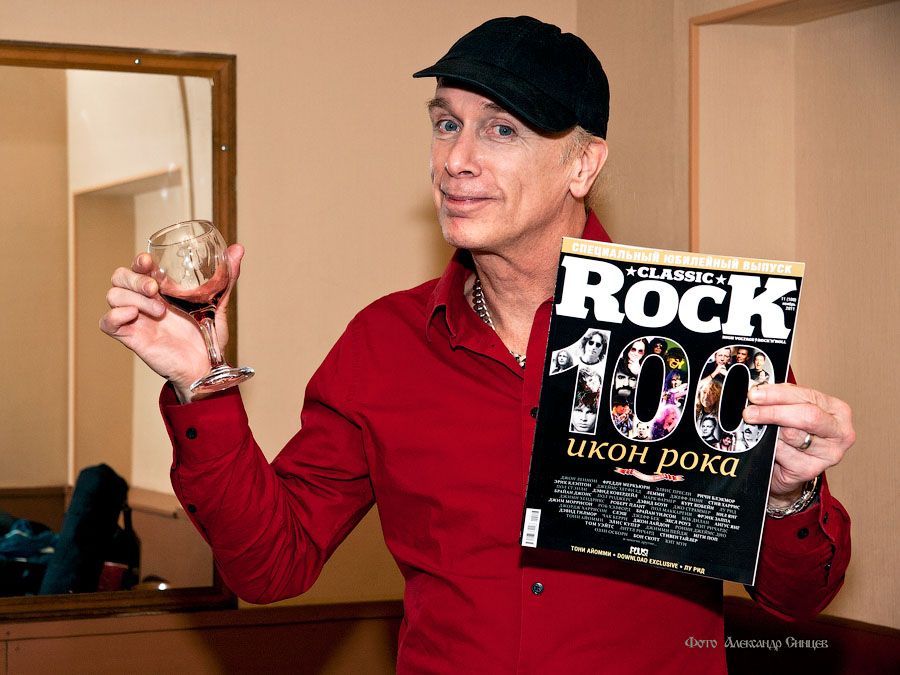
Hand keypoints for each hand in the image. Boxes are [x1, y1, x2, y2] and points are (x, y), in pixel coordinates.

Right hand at [99, 244, 243, 401]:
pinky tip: (133, 316)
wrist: (205, 367)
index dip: (139, 260)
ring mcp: (135, 319)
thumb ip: (226, 279)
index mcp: (161, 290)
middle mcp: (144, 301)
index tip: (149, 261)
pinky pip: (106, 322)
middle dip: (135, 278)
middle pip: (120, 276)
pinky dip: (115, 315)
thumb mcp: (218, 305)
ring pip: (113, 295)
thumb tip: (238, 249)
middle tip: (155, 289)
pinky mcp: (130, 337)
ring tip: (159, 310)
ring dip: (133, 297)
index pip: (139, 267)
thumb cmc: (207, 337)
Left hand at [743, 384, 854, 504]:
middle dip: (773, 412)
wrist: (791, 466)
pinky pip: (783, 452)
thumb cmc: (795, 433)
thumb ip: (783, 399)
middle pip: (806, 417)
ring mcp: (828, 454)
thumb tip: (760, 393)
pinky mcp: (810, 470)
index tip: (755, 394)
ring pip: (792, 435)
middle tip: (750, 412)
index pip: (807, 397)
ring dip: (770, 431)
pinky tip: (769, 446)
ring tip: (761, 429)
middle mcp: (839, 433)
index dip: (778, 394)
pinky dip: (770, 447)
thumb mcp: (793, 409)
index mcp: (838, 411)